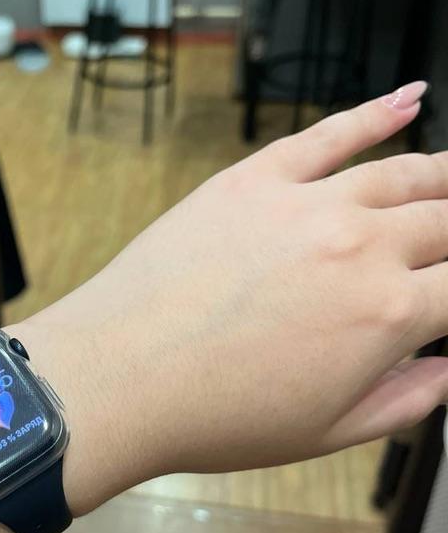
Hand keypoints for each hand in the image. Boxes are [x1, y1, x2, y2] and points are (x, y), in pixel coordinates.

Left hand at [12, 82, 447, 513]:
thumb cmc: (215, 416)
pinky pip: (328, 134)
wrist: (118, 377)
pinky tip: (410, 98)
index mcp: (389, 315)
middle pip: (446, 221)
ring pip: (403, 172)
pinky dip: (375, 111)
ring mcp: (308, 202)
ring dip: (445, 174)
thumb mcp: (326, 433)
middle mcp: (362, 246)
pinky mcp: (254, 178)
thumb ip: (406, 401)